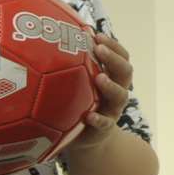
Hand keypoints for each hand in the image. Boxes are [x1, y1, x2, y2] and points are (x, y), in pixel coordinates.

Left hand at [71, 32, 132, 149]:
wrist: (87, 139)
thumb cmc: (80, 104)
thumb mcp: (78, 84)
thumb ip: (72, 67)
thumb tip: (47, 39)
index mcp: (112, 77)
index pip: (121, 57)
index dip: (114, 46)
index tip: (97, 35)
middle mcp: (117, 91)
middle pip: (125, 72)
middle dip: (114, 58)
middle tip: (99, 48)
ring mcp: (113, 110)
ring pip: (120, 95)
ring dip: (111, 85)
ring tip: (99, 77)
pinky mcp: (105, 128)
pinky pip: (105, 123)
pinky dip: (98, 119)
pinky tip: (88, 116)